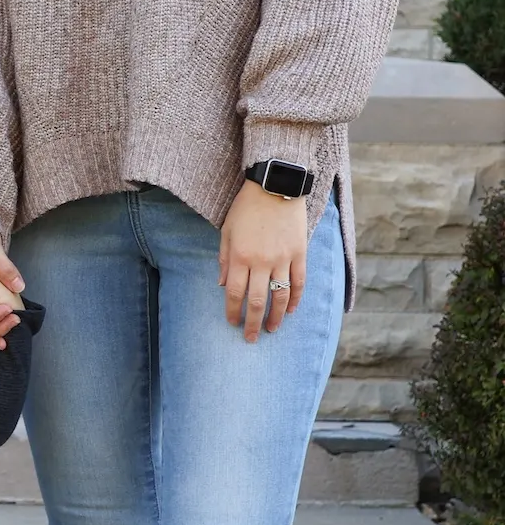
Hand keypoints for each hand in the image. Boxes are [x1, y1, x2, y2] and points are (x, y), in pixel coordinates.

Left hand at [220, 179, 307, 340]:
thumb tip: (224, 285)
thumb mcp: (227, 231)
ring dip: (276, 316)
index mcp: (240, 256)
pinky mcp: (299, 253)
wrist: (275, 186)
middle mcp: (261, 261)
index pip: (235, 293)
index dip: (233, 312)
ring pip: (281, 296)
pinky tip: (292, 310)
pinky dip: (296, 299)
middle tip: (250, 338)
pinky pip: (299, 282)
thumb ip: (225, 259)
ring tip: (272, 329)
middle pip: (257, 301)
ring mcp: (283, 258)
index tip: (232, 323)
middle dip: (252, 322)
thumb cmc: (246, 207)